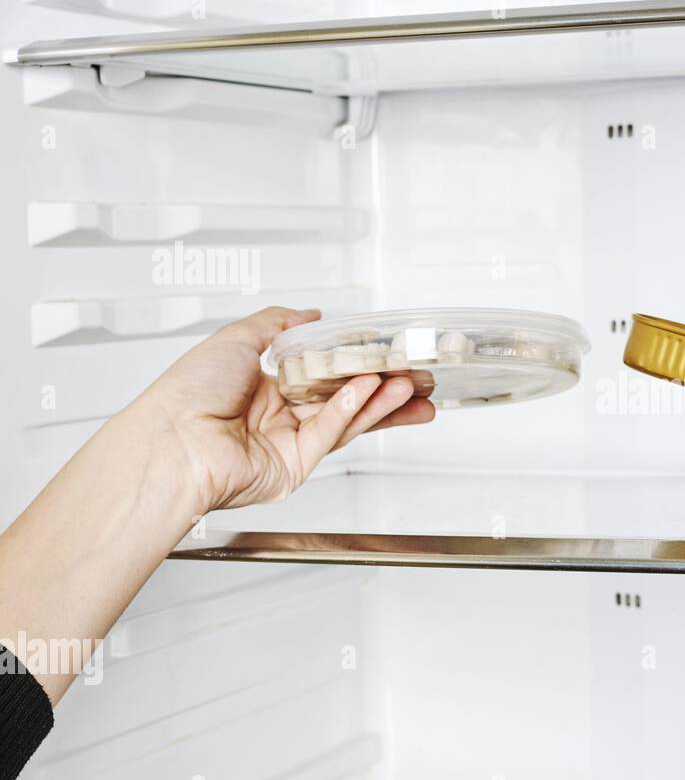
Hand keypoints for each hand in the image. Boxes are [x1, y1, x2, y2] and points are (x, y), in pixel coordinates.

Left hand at [136, 307, 435, 512]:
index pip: (324, 372)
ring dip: (380, 400)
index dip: (356, 363)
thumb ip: (279, 323)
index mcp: (264, 386)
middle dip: (384, 390)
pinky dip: (351, 410)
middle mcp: (279, 415)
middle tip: (417, 378)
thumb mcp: (236, 337)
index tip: (386, 354)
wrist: (172, 441)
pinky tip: (369, 391)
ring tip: (410, 384)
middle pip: (344, 400)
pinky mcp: (296, 465)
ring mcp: (289, 442)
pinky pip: (330, 433)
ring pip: (345, 418)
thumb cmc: (189, 393)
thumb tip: (311, 314)